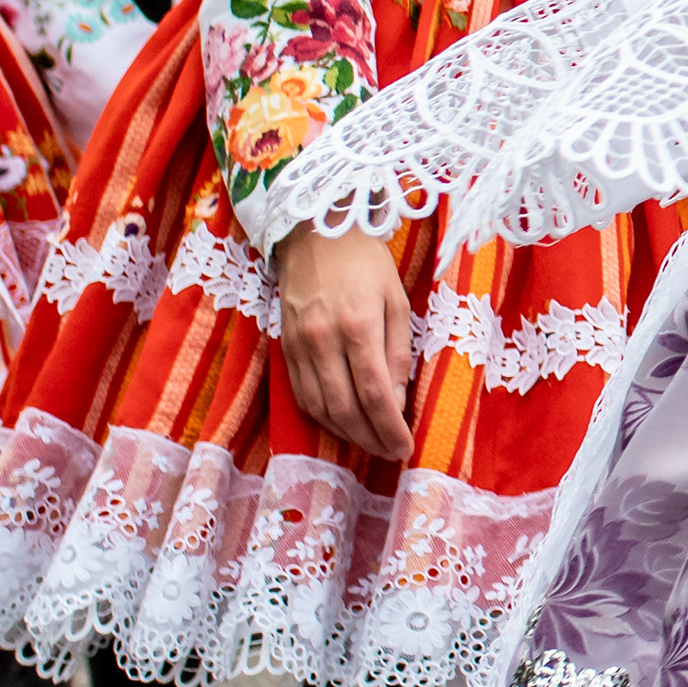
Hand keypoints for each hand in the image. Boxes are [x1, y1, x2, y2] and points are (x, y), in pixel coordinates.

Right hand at [275, 228, 416, 457]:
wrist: (314, 234)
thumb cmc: (366, 263)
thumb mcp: (397, 299)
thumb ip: (398, 351)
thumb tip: (398, 399)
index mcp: (358, 326)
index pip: (375, 393)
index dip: (390, 427)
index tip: (405, 448)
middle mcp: (323, 341)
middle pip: (344, 408)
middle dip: (369, 438)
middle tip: (389, 453)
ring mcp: (298, 346)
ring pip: (318, 407)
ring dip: (345, 432)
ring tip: (370, 442)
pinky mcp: (283, 347)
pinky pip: (300, 393)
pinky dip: (321, 415)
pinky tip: (341, 422)